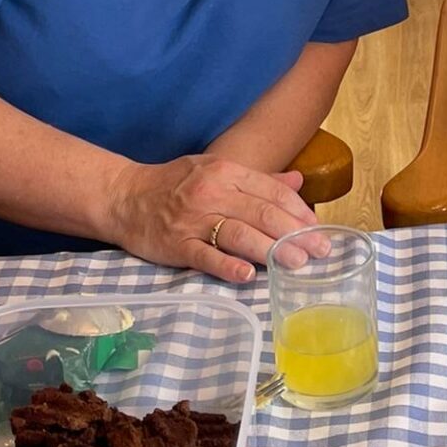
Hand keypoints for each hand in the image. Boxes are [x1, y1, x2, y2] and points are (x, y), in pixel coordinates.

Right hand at [104, 154, 320, 283]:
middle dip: (295, 233)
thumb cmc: (175, 184)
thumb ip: (258, 179)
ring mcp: (193, 219)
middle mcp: (213, 192)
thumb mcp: (216, 169)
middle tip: (321, 251)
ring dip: (271, 250)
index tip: (319, 228)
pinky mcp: (175, 245)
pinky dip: (227, 266)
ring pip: (239, 234)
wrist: (125, 196)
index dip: (299, 210)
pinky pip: (205, 256)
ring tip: (296, 263)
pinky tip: (248, 276)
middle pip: (262, 213)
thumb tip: (298, 180)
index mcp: (226, 171)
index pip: (272, 190)